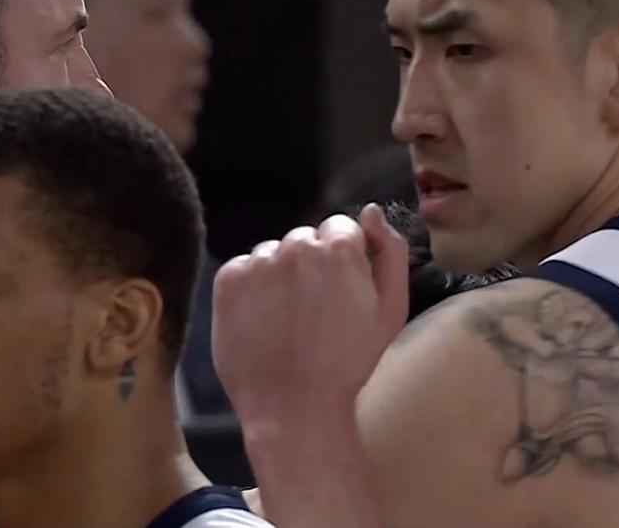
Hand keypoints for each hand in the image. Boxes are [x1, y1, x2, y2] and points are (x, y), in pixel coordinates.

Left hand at [212, 203, 408, 426]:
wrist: (294, 407)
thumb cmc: (350, 361)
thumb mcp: (392, 308)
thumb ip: (390, 251)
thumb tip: (371, 211)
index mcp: (338, 248)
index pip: (340, 228)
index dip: (344, 260)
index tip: (342, 293)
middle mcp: (295, 245)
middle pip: (305, 239)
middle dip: (312, 264)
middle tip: (315, 310)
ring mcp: (257, 262)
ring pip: (273, 253)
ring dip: (280, 274)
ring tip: (288, 319)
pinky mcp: (227, 281)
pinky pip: (244, 269)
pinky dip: (252, 288)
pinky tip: (264, 320)